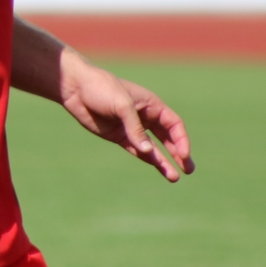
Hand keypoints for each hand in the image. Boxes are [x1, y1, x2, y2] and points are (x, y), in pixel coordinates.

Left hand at [58, 54, 193, 181]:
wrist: (76, 88)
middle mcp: (145, 117)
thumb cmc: (102, 89)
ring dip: (163, 162)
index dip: (181, 139)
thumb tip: (148, 151)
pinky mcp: (119, 136)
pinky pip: (137, 150)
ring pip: (153, 148)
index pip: (173, 124)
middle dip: (179, 154)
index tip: (184, 154)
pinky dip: (147, 159)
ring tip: (174, 178)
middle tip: (189, 170)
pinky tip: (156, 167)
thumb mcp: (122, 105)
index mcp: (151, 104)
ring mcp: (132, 128)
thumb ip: (135, 128)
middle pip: (168, 138)